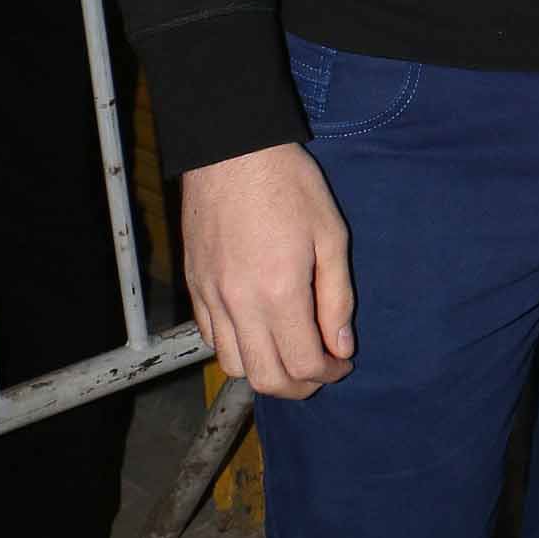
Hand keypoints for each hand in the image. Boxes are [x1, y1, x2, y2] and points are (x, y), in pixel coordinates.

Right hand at [182, 143, 354, 400]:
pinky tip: (259, 330)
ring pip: (233, 366)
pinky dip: (237, 348)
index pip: (304, 363)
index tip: (344, 362)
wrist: (231, 150)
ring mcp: (211, 297)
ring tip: (290, 353)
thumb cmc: (288, 185)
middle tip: (321, 371)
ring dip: (265, 371)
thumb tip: (341, 346)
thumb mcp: (330, 235)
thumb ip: (337, 298)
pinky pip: (212, 338)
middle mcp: (239, 304)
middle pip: (265, 378)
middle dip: (299, 387)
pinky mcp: (194, 286)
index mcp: (279, 292)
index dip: (330, 374)